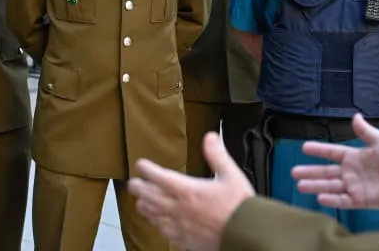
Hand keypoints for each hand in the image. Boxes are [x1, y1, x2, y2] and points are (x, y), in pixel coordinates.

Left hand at [129, 132, 253, 250]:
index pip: (159, 177)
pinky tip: (158, 223)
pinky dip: (157, 224)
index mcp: (187, 191)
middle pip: (149, 197)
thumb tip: (210, 137)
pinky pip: (164, 232)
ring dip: (145, 207)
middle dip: (138, 188)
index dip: (147, 169)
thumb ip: (217, 155)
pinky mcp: (184, 240)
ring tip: (140, 202)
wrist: (246, 236)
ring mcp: (180, 226)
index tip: (141, 164)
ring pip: (153, 216)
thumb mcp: (231, 175)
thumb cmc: (239, 207)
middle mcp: (179, 208)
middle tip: (133, 183)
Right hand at [291, 113, 378, 208]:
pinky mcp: (361, 200)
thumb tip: (355, 116)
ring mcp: (354, 187)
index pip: (332, 152)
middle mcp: (351, 172)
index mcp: (354, 157)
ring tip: (300, 185)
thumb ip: (365, 131)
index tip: (304, 147)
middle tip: (293, 172)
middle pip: (326, 172)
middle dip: (310, 172)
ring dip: (315, 186)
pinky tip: (319, 197)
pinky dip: (332, 200)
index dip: (319, 150)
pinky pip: (343, 200)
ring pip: (330, 186)